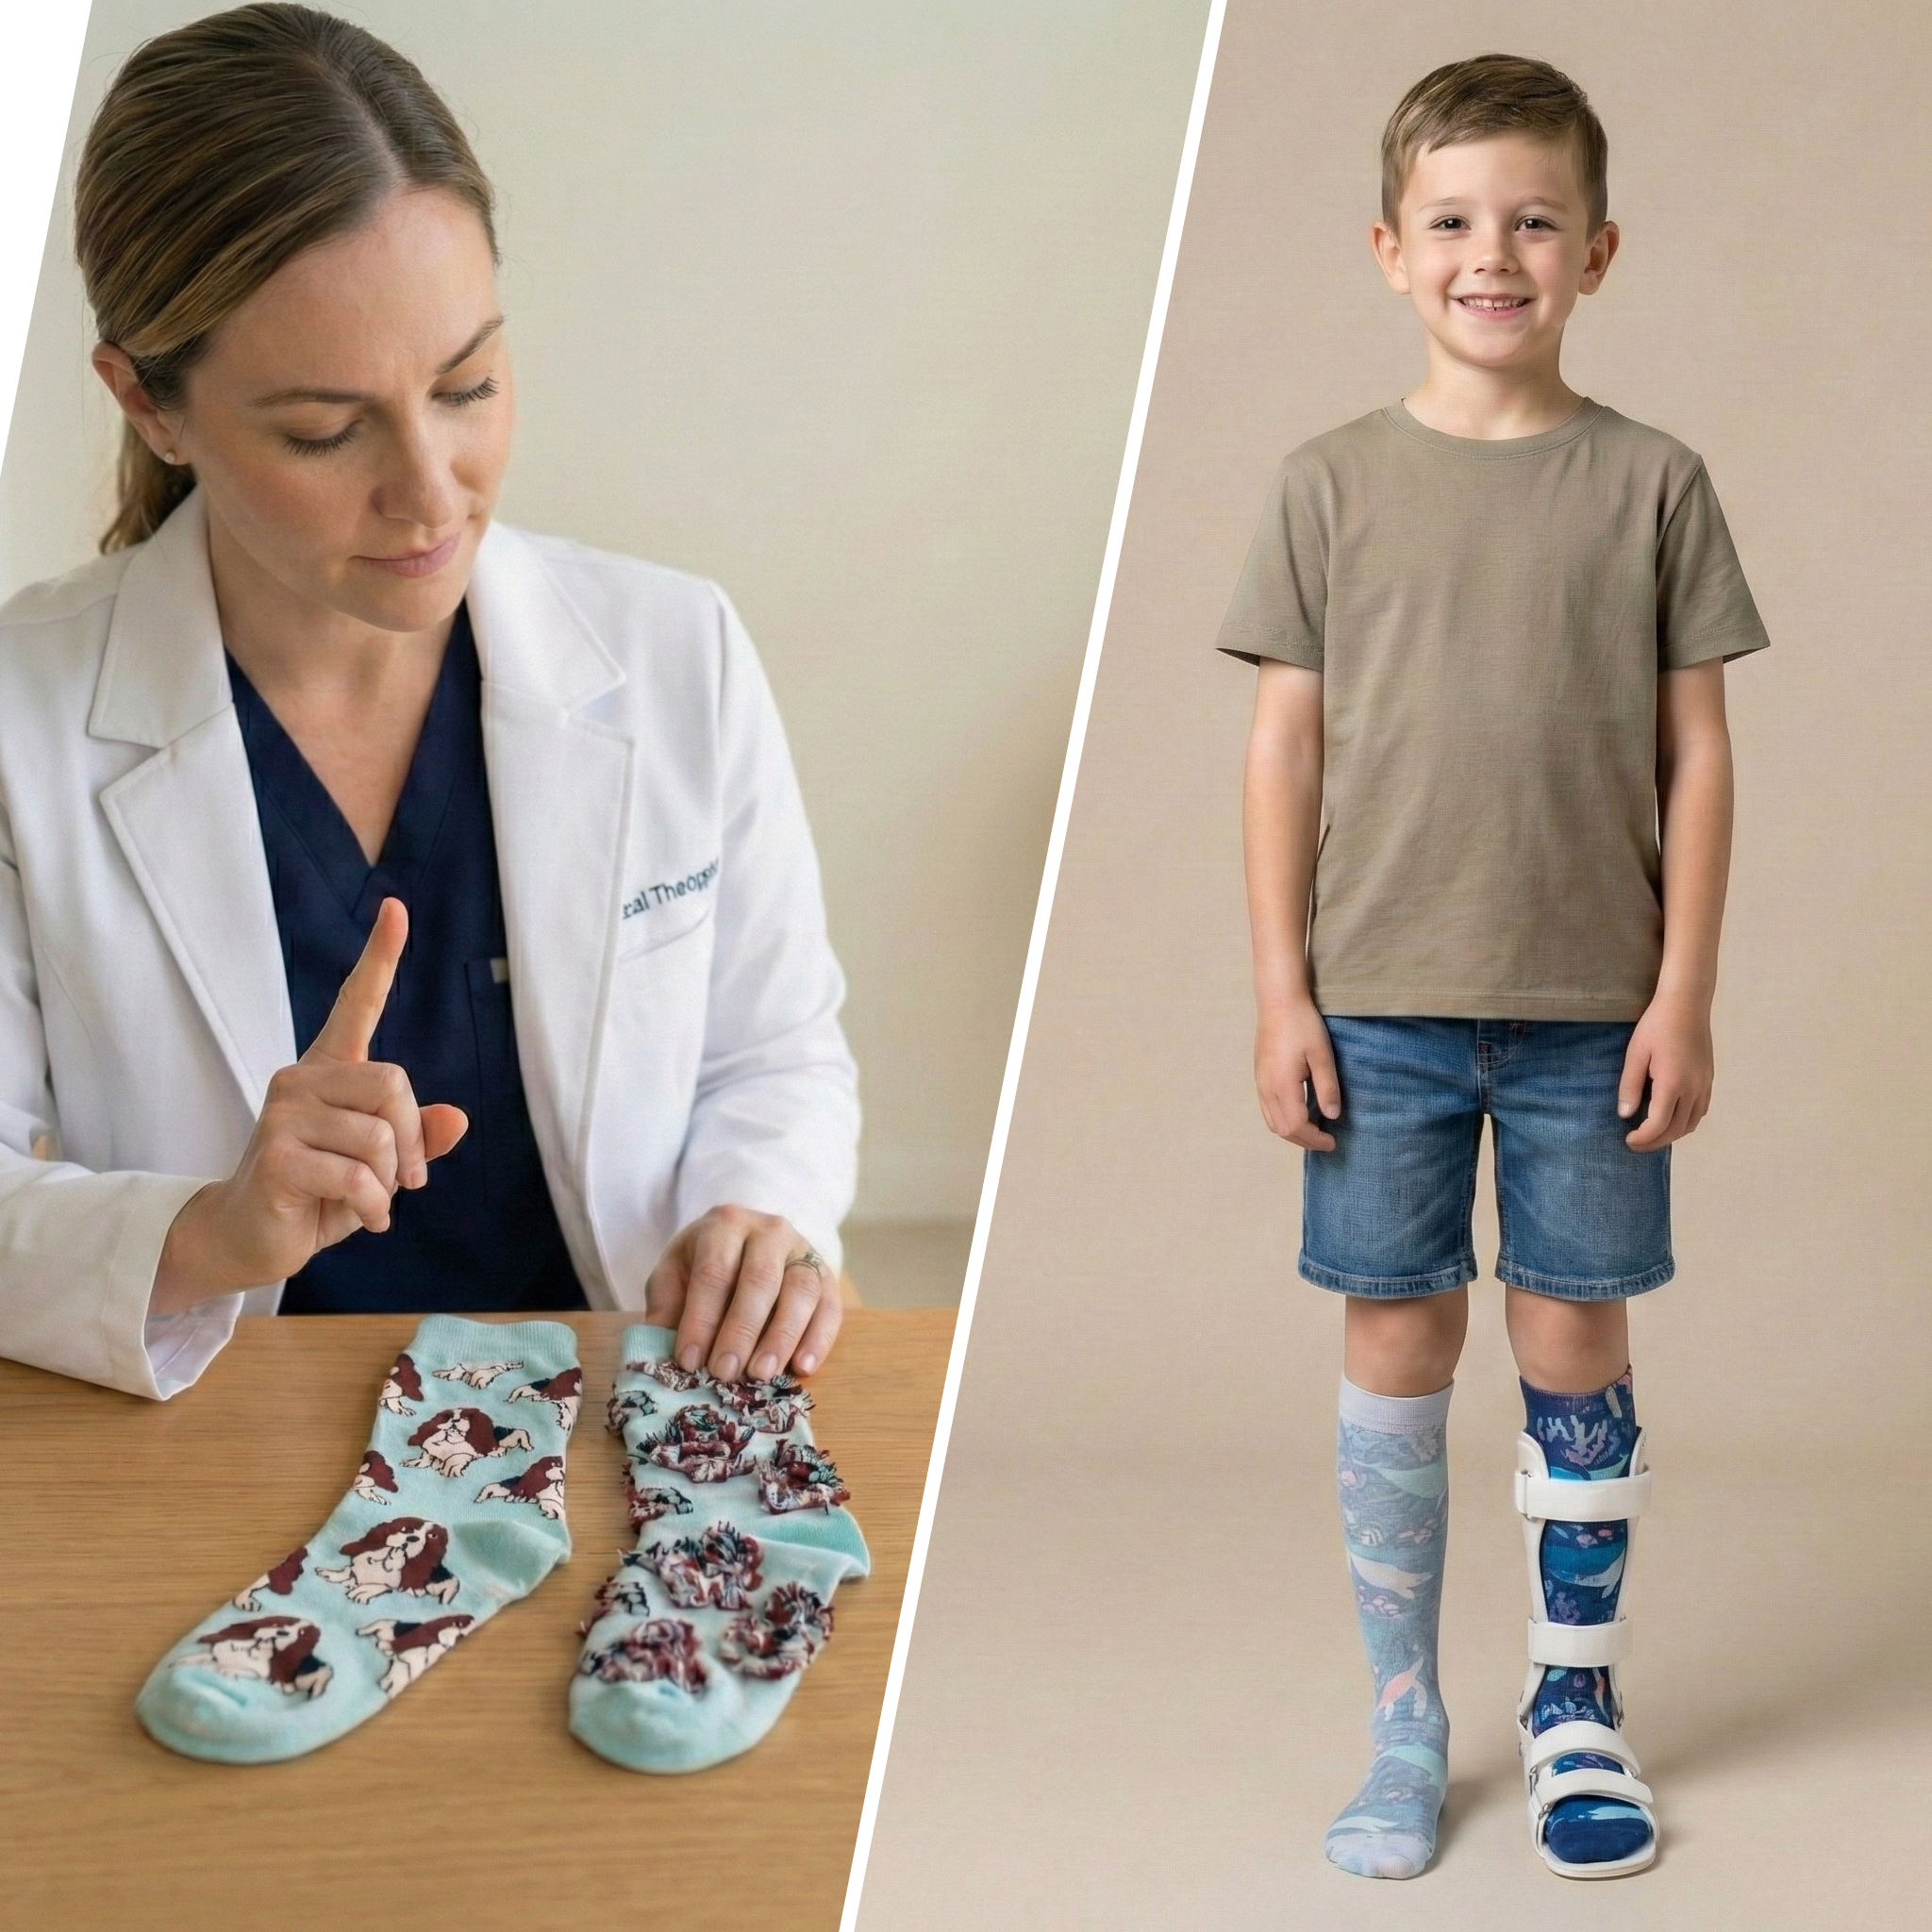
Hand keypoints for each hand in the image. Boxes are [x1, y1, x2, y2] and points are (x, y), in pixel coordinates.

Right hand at [152, 898, 467, 1311]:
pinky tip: (361, 1217)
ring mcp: (282, 1114)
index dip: (380, 956)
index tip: (397, 908)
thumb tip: (459, 1118)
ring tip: (371, 1200)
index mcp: (329, 1071)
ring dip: (390, 1182)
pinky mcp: (275, 1155)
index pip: (356, 1003)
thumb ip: (417, 1140)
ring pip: (378, 1135)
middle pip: (393, 1083)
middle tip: (406, 1180)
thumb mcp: (379, 1167)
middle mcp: (301, 1080)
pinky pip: (357, 1175)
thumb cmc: (318, 1194)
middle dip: (412, 1140)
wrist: (249, 1238)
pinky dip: (372, 1206)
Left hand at [644, 1204, 841, 1380]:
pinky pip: (830, 1306)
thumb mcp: (675, 1273)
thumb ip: (667, 1306)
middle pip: (759, 1280)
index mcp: (724, 1225)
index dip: (701, 1318)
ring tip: (761, 1374)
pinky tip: (803, 1367)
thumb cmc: (705, 1263)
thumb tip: (659, 1351)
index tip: (689, 1360)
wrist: (748, 1240)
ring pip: (800, 1291)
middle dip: (741, 1330)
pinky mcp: (826, 1274)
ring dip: (782, 1337)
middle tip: (726, 1372)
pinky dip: (818, 1339)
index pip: (714, 1272)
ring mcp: (803, 1250)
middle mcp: (769, 1231)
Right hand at [1255, 998, 1340, 1150]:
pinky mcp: (1260, 1077)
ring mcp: (1260, 1083)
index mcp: (1282, 1085)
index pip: (1296, 1126)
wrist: (1279, 1002)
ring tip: (1314, 1130)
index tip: (1333, 1141)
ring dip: (1293, 1132)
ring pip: (1272, 1122)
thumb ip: (1327, 1088)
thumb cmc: (1303, 1025)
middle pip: (1282, 1130)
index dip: (1315, 1139)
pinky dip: (1284, 1120)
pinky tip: (1300, 1113)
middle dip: (1305, 1141)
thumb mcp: (1322, 1055)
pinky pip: (1268, 1110)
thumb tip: (1332, 1116)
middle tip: (1327, 1140)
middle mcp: (1267, 1089)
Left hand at [1619, 992, 1713, 1149]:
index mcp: (1673, 1083)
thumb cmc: (1657, 1025)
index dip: (1643, 1138)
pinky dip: (1685, 1122)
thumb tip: (1625, 1115)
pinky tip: (1670, 1118)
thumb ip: (1630, 1086)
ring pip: (1691, 1123)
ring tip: (1651, 1134)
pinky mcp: (1709, 1079)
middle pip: (1676, 1129)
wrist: (1687, 1004)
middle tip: (1635, 1143)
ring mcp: (1705, 1084)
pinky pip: (1700, 1111)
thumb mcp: (1635, 1053)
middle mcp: (1694, 1088)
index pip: (1659, 1125)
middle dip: (1655, 1142)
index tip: (1628, 1141)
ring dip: (1672, 1134)